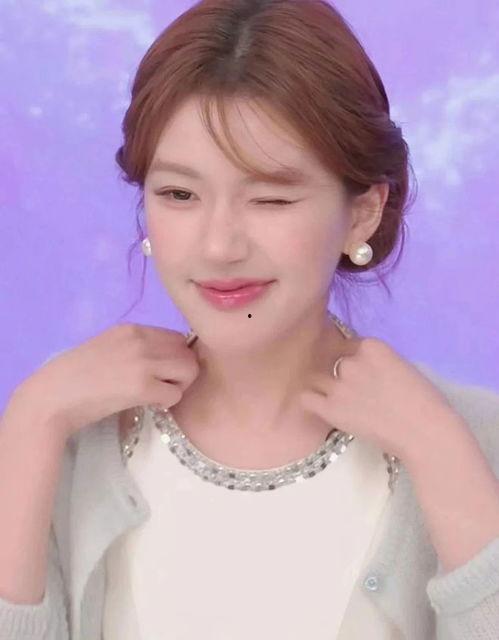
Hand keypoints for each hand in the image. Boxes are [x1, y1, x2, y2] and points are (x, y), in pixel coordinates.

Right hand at [14, 323, 200, 440]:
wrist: (52, 397)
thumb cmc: (76, 377)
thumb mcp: (108, 347)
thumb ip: (136, 347)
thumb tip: (167, 359)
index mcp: (131, 328)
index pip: (176, 337)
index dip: (175, 356)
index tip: (163, 372)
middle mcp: (140, 340)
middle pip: (188, 352)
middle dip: (182, 371)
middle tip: (165, 386)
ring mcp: (142, 362)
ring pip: (189, 370)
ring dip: (179, 386)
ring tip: (159, 394)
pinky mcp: (142, 387)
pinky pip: (176, 394)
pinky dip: (167, 402)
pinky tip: (150, 404)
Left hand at [299, 337, 460, 463]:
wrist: (424, 432)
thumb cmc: (425, 401)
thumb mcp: (402, 366)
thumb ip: (379, 361)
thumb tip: (366, 368)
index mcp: (371, 346)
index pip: (349, 345)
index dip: (353, 359)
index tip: (361, 372)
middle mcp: (351, 362)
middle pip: (335, 362)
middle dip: (342, 374)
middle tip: (354, 391)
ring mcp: (338, 385)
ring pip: (318, 378)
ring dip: (327, 387)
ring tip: (337, 400)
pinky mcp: (331, 409)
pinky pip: (307, 398)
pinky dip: (311, 400)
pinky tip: (320, 406)